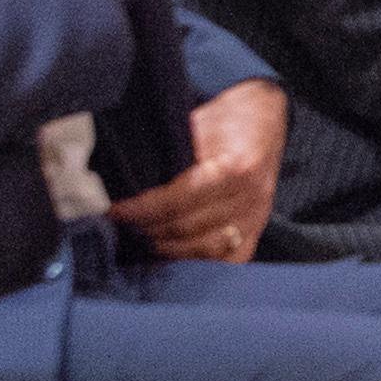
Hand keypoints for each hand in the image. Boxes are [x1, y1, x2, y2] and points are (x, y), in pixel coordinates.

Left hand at [110, 79, 284, 260]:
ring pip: (203, 250)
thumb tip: (129, 178)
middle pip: (187, 228)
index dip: (143, 209)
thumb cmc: (228, 118)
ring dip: (166, 249)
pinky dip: (197, 263)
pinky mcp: (257, 231)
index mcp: (236, 168)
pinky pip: (226, 261)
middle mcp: (249, 198)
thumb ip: (172, 155)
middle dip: (147, 230)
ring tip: (140, 239)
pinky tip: (173, 257)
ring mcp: (256, 219)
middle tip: (121, 225)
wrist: (265, 117)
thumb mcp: (197, 124)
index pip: (179, 200)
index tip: (115, 210)